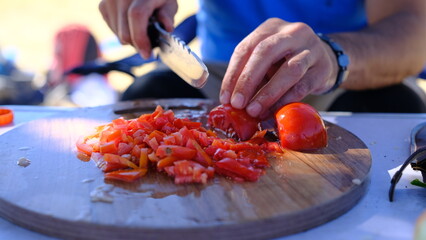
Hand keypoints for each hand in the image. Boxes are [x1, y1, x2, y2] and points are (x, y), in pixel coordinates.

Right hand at [99, 0, 177, 57]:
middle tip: (148, 46)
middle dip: (137, 45)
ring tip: (142, 31)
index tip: (147, 53)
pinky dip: (123, 33)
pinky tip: (131, 26)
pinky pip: (112, 29)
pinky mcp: (103, 5)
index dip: (141, 38)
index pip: (136, 15)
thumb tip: (167, 27)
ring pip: (118, 33)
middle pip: (125, 30)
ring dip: (131, 39)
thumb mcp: (169, 3)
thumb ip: (168, 14)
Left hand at [220, 18, 337, 118]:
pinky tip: (273, 111)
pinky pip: (303, 85)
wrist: (324, 60)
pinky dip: (286, 100)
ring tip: (254, 111)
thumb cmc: (286, 62)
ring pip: (289, 70)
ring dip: (268, 93)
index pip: (246, 48)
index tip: (225, 98)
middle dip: (247, 81)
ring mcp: (311, 48)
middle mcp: (292, 33)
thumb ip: (251, 77)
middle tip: (237, 104)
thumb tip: (231, 102)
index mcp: (271, 28)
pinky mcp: (323, 68)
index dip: (233, 74)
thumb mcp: (267, 62)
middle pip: (265, 53)